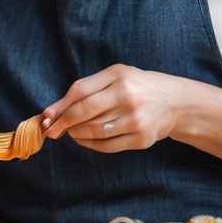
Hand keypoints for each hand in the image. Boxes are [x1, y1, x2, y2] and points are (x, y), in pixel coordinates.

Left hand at [40, 64, 183, 152]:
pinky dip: (90, 144)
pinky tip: (84, 139)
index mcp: (119, 76)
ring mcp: (136, 120)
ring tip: (71, 132)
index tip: (46, 116)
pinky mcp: (141, 139)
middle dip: (63, 123)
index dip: (60, 106)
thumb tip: (52, 111)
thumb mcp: (116, 77)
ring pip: (94, 131)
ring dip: (76, 134)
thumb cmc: (138, 86)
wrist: (175, 103)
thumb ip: (86, 88)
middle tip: (51, 130)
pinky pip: (107, 146)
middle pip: (84, 113)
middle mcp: (128, 97)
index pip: (80, 91)